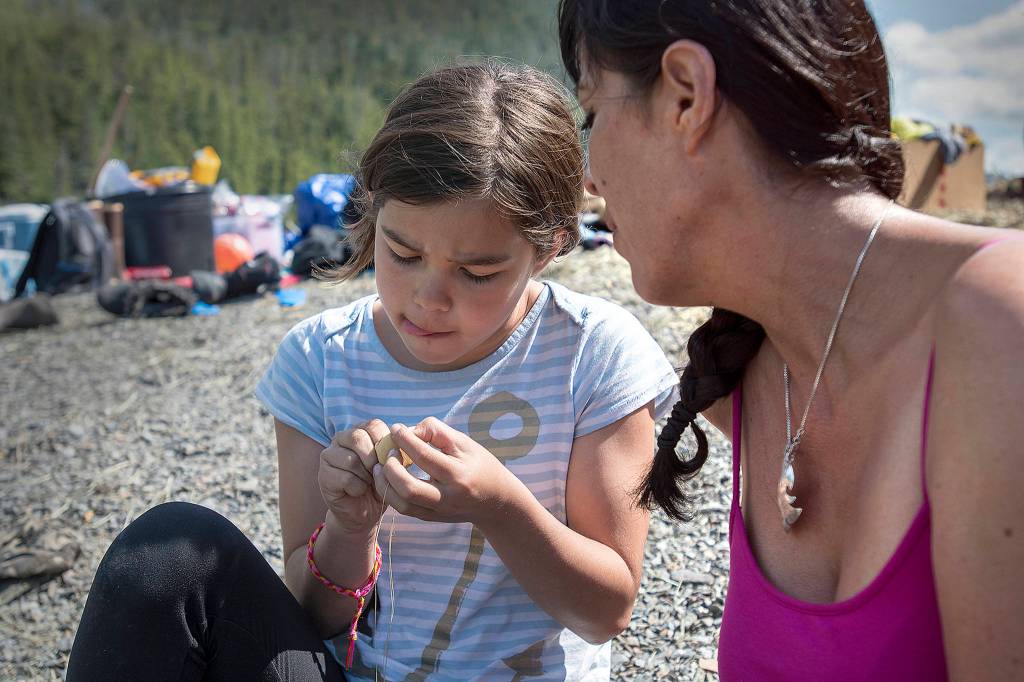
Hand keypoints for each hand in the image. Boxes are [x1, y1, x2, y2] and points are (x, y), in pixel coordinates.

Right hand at [318, 419, 390, 534]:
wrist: (365, 511)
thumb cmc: (380, 483)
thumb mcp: (393, 465)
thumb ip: (395, 451)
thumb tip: (403, 439)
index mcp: (360, 430)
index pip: (373, 425)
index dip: (385, 442)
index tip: (392, 459)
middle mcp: (341, 438)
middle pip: (357, 437)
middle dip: (374, 458)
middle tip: (379, 472)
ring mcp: (329, 456)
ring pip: (351, 460)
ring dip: (366, 476)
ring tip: (368, 483)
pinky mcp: (323, 475)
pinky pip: (345, 479)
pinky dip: (358, 488)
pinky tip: (358, 491)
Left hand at [373, 417, 520, 524]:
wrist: (497, 501)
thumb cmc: (480, 465)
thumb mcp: (465, 444)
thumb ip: (438, 432)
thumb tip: (410, 431)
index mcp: (459, 474)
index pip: (425, 456)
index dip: (405, 440)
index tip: (395, 428)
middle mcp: (449, 497)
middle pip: (409, 488)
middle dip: (391, 468)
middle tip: (386, 451)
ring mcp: (440, 512)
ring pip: (403, 504)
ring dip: (385, 485)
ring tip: (378, 467)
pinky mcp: (433, 519)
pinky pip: (406, 510)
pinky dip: (391, 494)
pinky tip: (386, 479)